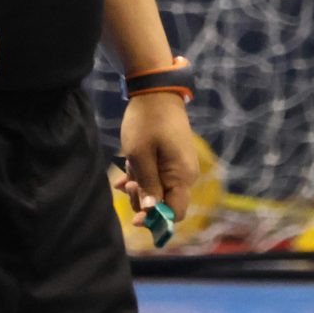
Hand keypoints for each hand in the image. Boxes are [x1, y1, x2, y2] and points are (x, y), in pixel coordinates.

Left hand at [117, 92, 198, 218]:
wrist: (156, 91)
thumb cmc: (146, 122)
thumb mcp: (140, 155)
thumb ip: (147, 185)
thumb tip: (151, 211)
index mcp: (182, 176)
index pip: (176, 212)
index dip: (156, 220)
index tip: (135, 219)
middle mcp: (186, 174)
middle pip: (166, 202)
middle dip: (144, 200)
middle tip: (127, 184)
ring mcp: (181, 166)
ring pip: (160, 190)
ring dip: (141, 186)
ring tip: (126, 172)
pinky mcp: (173, 159)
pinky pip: (159, 177)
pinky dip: (143, 177)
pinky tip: (127, 175)